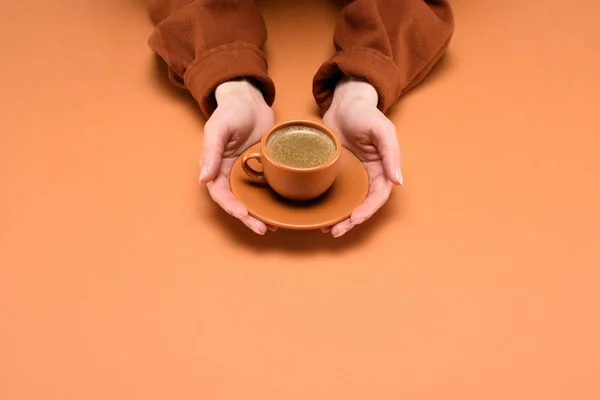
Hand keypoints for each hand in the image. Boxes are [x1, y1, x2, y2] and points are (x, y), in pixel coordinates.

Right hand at [199, 79, 275, 233]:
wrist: (250, 99)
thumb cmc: (230, 111)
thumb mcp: (218, 129)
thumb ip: (211, 152)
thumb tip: (204, 179)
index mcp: (216, 168)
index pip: (221, 193)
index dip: (231, 206)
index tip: (243, 213)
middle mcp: (231, 174)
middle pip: (238, 202)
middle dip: (249, 217)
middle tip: (263, 228)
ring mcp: (248, 173)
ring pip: (253, 199)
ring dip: (261, 213)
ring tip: (274, 225)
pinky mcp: (265, 169)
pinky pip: (267, 188)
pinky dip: (273, 200)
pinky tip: (284, 210)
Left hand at [321, 77, 402, 237]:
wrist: (344, 103)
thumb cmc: (365, 114)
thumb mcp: (382, 130)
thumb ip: (391, 154)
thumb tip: (398, 181)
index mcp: (381, 169)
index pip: (377, 196)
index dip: (367, 210)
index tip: (355, 219)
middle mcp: (366, 176)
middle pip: (361, 205)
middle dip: (350, 221)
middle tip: (335, 231)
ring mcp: (350, 176)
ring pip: (346, 202)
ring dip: (338, 218)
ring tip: (325, 229)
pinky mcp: (334, 173)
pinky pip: (332, 192)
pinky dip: (327, 204)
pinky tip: (317, 214)